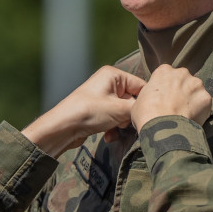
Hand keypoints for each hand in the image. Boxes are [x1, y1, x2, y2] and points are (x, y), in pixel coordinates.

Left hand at [22, 67, 145, 157]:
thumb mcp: (119, 110)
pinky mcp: (98, 111)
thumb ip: (139, 109)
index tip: (150, 115)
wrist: (62, 128)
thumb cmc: (89, 112)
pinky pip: (113, 118)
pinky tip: (108, 136)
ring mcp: (102, 97)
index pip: (141, 86)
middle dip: (130, 116)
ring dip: (121, 125)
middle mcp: (108, 83)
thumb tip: (151, 112)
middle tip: (126, 124)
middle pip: (132, 100)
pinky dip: (113, 128)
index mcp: (114, 74)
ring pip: (123, 112)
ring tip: (114, 130)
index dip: (145, 102)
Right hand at [130, 64, 211, 131]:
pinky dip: (201, 111)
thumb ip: (149, 94)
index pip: (167, 74)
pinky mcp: (206, 97)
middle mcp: (182, 73)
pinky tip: (192, 120)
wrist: (162, 126)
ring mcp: (196, 84)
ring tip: (185, 114)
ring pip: (196, 91)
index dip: (166, 87)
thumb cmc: (146, 113)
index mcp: (164, 70)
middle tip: (176, 106)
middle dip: (182, 91)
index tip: (165, 97)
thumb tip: (150, 101)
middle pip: (184, 80)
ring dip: (192, 100)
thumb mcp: (139, 99)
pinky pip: (204, 104)